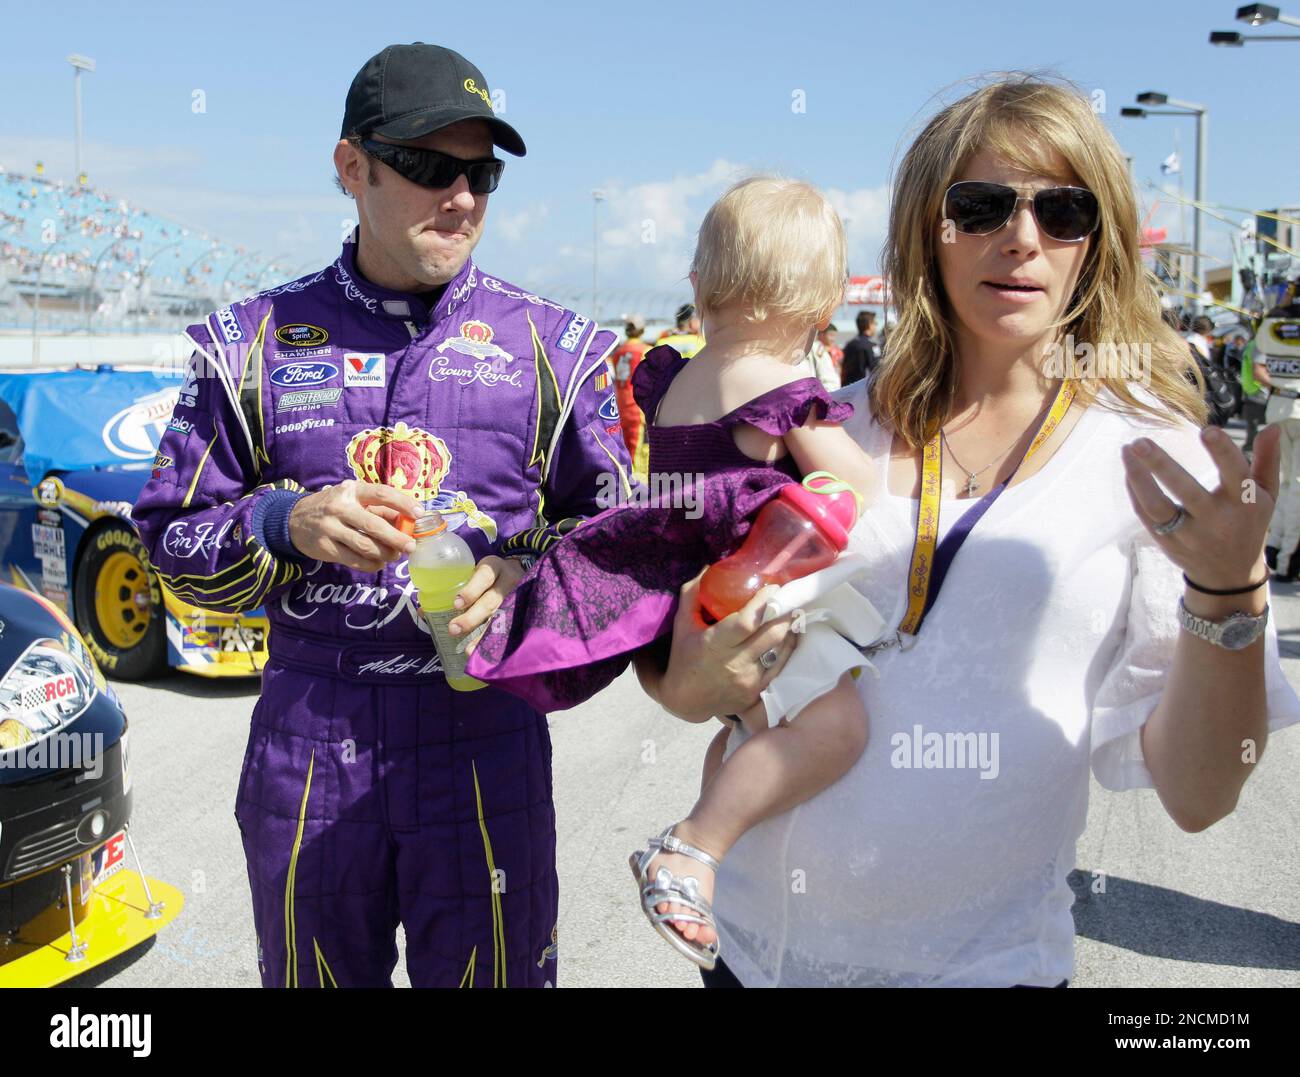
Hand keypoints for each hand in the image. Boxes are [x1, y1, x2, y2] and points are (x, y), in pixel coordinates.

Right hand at [288, 480, 419, 571]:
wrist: (293, 519)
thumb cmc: (334, 507)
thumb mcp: (354, 499)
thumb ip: (380, 508)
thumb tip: (409, 520)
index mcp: (351, 490)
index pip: (381, 493)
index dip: (403, 504)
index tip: (419, 514)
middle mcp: (340, 508)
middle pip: (374, 525)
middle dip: (397, 538)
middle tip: (411, 546)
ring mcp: (330, 528)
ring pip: (365, 546)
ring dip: (385, 553)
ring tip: (395, 555)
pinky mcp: (325, 548)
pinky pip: (354, 560)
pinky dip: (371, 564)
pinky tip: (378, 563)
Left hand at [448, 555, 527, 653]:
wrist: (520, 574)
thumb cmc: (488, 577)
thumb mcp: (474, 574)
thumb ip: (453, 588)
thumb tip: (423, 612)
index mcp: (493, 568)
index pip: (484, 576)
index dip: (471, 590)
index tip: (456, 604)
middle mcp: (509, 581)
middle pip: (492, 600)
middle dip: (472, 617)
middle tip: (454, 629)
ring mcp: (518, 598)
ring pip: (502, 618)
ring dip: (484, 635)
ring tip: (468, 650)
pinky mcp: (523, 612)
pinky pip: (511, 628)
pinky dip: (496, 642)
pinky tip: (485, 654)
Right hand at [655, 570, 797, 720]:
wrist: (684, 701)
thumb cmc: (684, 658)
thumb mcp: (682, 625)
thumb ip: (692, 594)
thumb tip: (708, 567)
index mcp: (714, 645)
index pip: (747, 621)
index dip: (764, 603)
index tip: (772, 587)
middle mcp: (734, 663)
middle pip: (771, 634)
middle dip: (784, 612)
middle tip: (788, 596)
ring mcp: (748, 680)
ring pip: (780, 649)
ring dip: (789, 628)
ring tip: (791, 612)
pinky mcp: (757, 692)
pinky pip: (781, 666)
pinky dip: (787, 647)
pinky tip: (789, 634)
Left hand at [1121, 425, 1279, 590]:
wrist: (1229, 575)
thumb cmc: (1248, 522)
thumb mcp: (1265, 494)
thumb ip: (1267, 460)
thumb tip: (1273, 427)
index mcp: (1245, 504)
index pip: (1235, 475)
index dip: (1223, 453)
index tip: (1207, 430)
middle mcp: (1216, 520)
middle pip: (1186, 491)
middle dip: (1162, 466)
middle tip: (1141, 442)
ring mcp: (1189, 534)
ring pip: (1157, 506)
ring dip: (1138, 478)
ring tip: (1127, 450)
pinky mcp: (1168, 542)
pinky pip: (1146, 515)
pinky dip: (1135, 491)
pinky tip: (1129, 468)